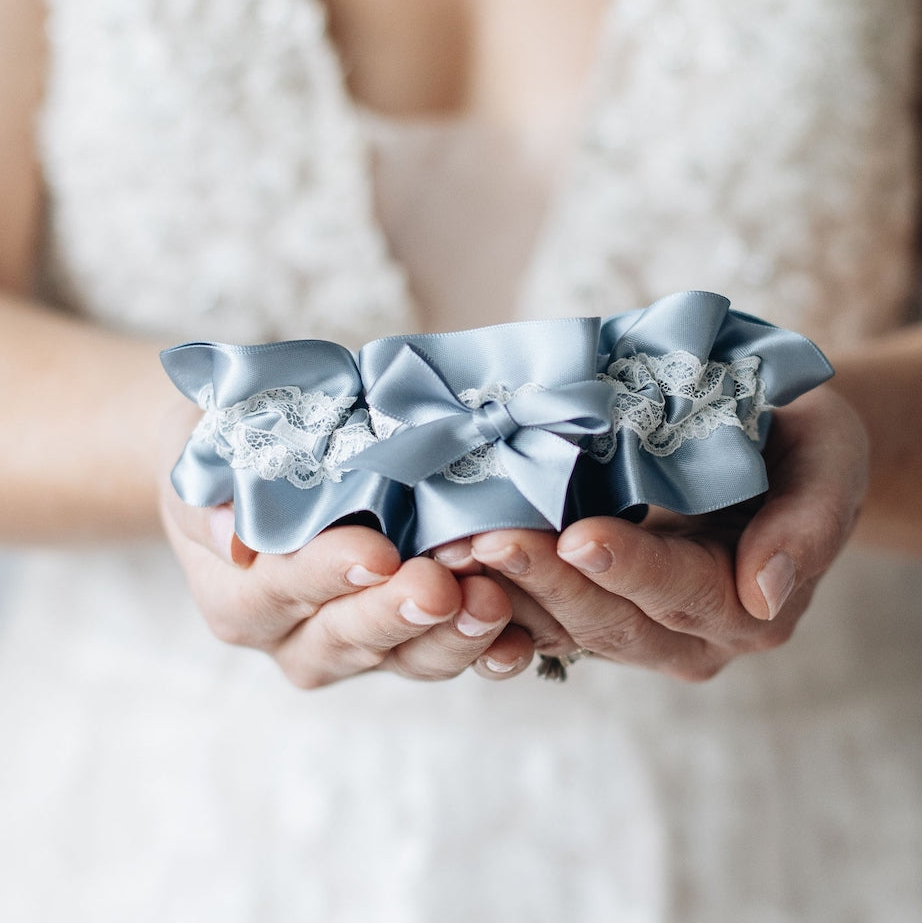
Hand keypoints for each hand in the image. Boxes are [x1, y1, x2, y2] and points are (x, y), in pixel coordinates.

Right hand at [157, 406, 534, 686]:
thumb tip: (229, 536)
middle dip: (398, 614)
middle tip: (442, 588)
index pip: (279, 590)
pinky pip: (444, 657)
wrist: (256, 478)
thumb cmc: (234, 455)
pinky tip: (519, 640)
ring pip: (403, 659)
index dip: (328, 575)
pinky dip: (485, 654)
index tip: (375, 555)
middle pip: (346, 638)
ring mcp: (354, 647)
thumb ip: (210, 494)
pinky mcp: (404, 644)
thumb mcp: (207, 457)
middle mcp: (294, 637)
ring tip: (491, 604)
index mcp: (240, 597)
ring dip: (451, 638)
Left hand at [465, 386, 868, 680]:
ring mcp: (642, 632)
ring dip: (508, 593)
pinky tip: (454, 564)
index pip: (683, 594)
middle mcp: (695, 637)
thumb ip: (809, 525)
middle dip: (548, 581)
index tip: (578, 536)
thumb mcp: (829, 460)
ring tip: (453, 551)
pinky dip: (500, 596)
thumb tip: (766, 594)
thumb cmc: (802, 444)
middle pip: (613, 622)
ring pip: (567, 628)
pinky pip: (545, 619)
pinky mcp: (599, 613)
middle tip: (486, 538)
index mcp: (754, 607)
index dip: (631, 568)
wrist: (775, 450)